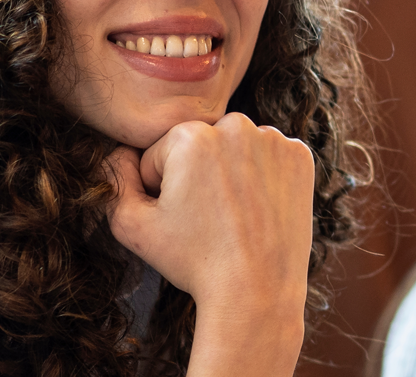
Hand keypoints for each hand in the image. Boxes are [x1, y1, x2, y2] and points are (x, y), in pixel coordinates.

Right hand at [106, 112, 313, 352]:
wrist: (256, 290)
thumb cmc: (193, 260)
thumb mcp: (132, 226)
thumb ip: (114, 181)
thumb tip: (118, 152)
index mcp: (190, 135)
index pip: (161, 154)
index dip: (163, 189)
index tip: (182, 217)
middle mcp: (236, 125)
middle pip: (200, 146)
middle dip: (197, 175)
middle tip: (209, 218)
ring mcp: (274, 139)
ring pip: (235, 149)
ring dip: (231, 173)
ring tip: (235, 215)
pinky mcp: (301, 157)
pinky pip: (269, 158)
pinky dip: (263, 178)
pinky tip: (259, 209)